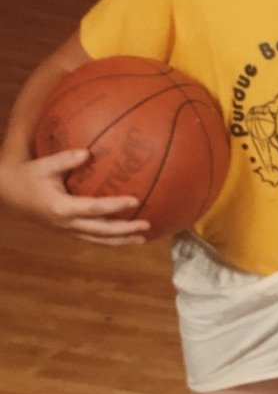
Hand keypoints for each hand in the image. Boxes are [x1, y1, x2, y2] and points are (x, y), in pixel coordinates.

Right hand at [0, 148, 149, 245]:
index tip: (135, 201)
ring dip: (121, 241)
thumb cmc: (28, 175)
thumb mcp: (45, 165)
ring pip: (99, 240)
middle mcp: (67, 224)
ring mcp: (67, 231)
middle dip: (125, 231)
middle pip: (102, 232)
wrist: (9, 194)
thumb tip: (88, 151)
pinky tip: (124, 236)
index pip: (95, 209)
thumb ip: (66, 159)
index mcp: (63, 208)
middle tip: (147, 226)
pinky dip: (110, 239)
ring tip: (141, 239)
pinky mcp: (68, 232)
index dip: (116, 206)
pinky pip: (92, 238)